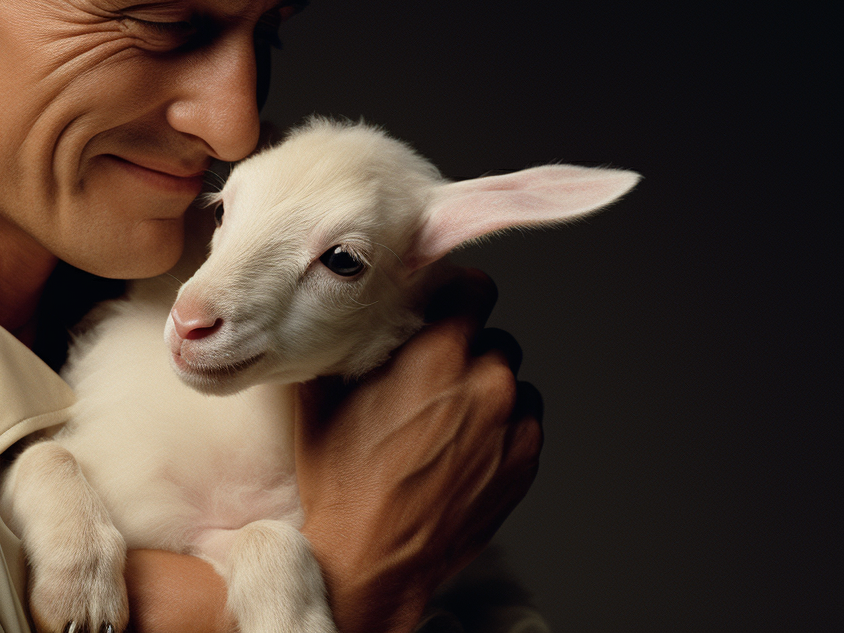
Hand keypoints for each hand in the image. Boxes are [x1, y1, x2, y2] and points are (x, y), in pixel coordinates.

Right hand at [295, 268, 542, 632]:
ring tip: (446, 417)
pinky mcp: (526, 460)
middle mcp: (486, 382)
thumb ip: (338, 342)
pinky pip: (523, 420)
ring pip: (511, 379)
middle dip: (463, 349)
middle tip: (428, 374)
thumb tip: (337, 312)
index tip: (439, 309)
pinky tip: (460, 446)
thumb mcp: (320, 399)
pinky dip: (499, 425)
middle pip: (491, 336)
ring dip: (484, 388)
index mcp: (437, 356)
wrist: (374, 559)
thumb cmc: (342, 482)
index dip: (455, 295)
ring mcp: (512, 424)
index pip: (476, 287)